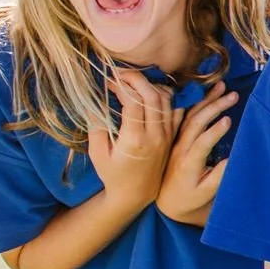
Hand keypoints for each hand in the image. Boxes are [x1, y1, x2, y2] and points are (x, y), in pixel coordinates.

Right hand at [85, 70, 175, 210]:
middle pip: (152, 95)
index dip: (122, 86)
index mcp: (135, 138)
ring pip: (167, 99)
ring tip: (134, 81)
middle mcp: (155, 134)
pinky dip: (165, 95)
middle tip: (122, 74)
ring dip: (151, 85)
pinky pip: (175, 109)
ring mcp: (166, 134)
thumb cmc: (113, 174)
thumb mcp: (97, 153)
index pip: (133, 101)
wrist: (136, 194)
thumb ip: (97, 126)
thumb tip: (94, 100)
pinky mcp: (172, 135)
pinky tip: (151, 91)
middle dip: (137, 79)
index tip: (110, 80)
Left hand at [157, 82, 236, 225]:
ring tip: (223, 86)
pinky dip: (196, 102)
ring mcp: (177, 140)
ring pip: (190, 116)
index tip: (229, 120)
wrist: (165, 201)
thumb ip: (219, 176)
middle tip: (234, 94)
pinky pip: (184, 116)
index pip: (200, 143)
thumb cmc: (189, 198)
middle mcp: (180, 148)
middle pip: (196, 122)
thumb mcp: (206, 193)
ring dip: (207, 100)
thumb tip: (234, 158)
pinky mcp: (176, 137)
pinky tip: (206, 91)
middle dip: (215, 107)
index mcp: (187, 163)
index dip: (214, 131)